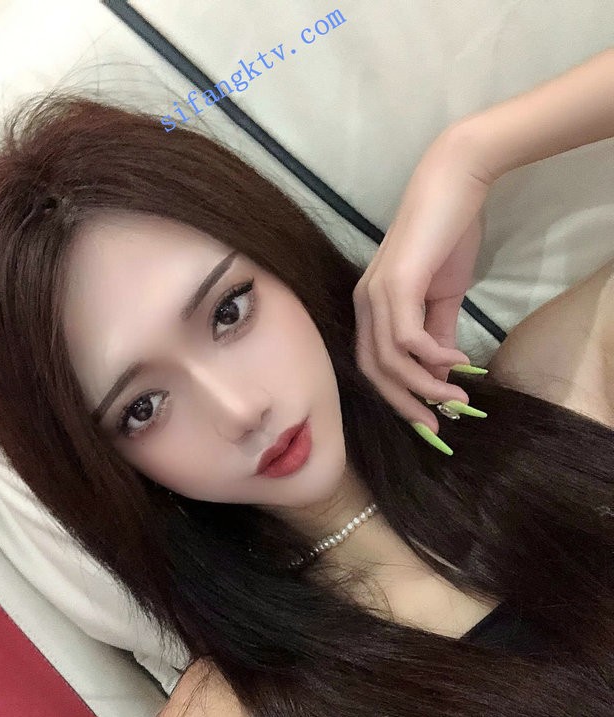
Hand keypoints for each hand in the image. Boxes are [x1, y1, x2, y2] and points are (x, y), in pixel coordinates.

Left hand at [353, 127, 492, 434]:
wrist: (455, 183)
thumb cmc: (447, 235)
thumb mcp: (444, 295)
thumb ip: (439, 333)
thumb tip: (442, 372)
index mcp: (371, 308)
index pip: (374, 367)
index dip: (398, 397)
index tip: (429, 420)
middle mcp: (365, 304)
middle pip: (375, 372)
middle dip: (406, 405)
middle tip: (438, 426)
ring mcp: (376, 294)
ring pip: (390, 361)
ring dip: (424, 387)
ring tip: (457, 397)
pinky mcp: (396, 284)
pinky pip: (407, 338)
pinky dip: (432, 357)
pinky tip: (457, 360)